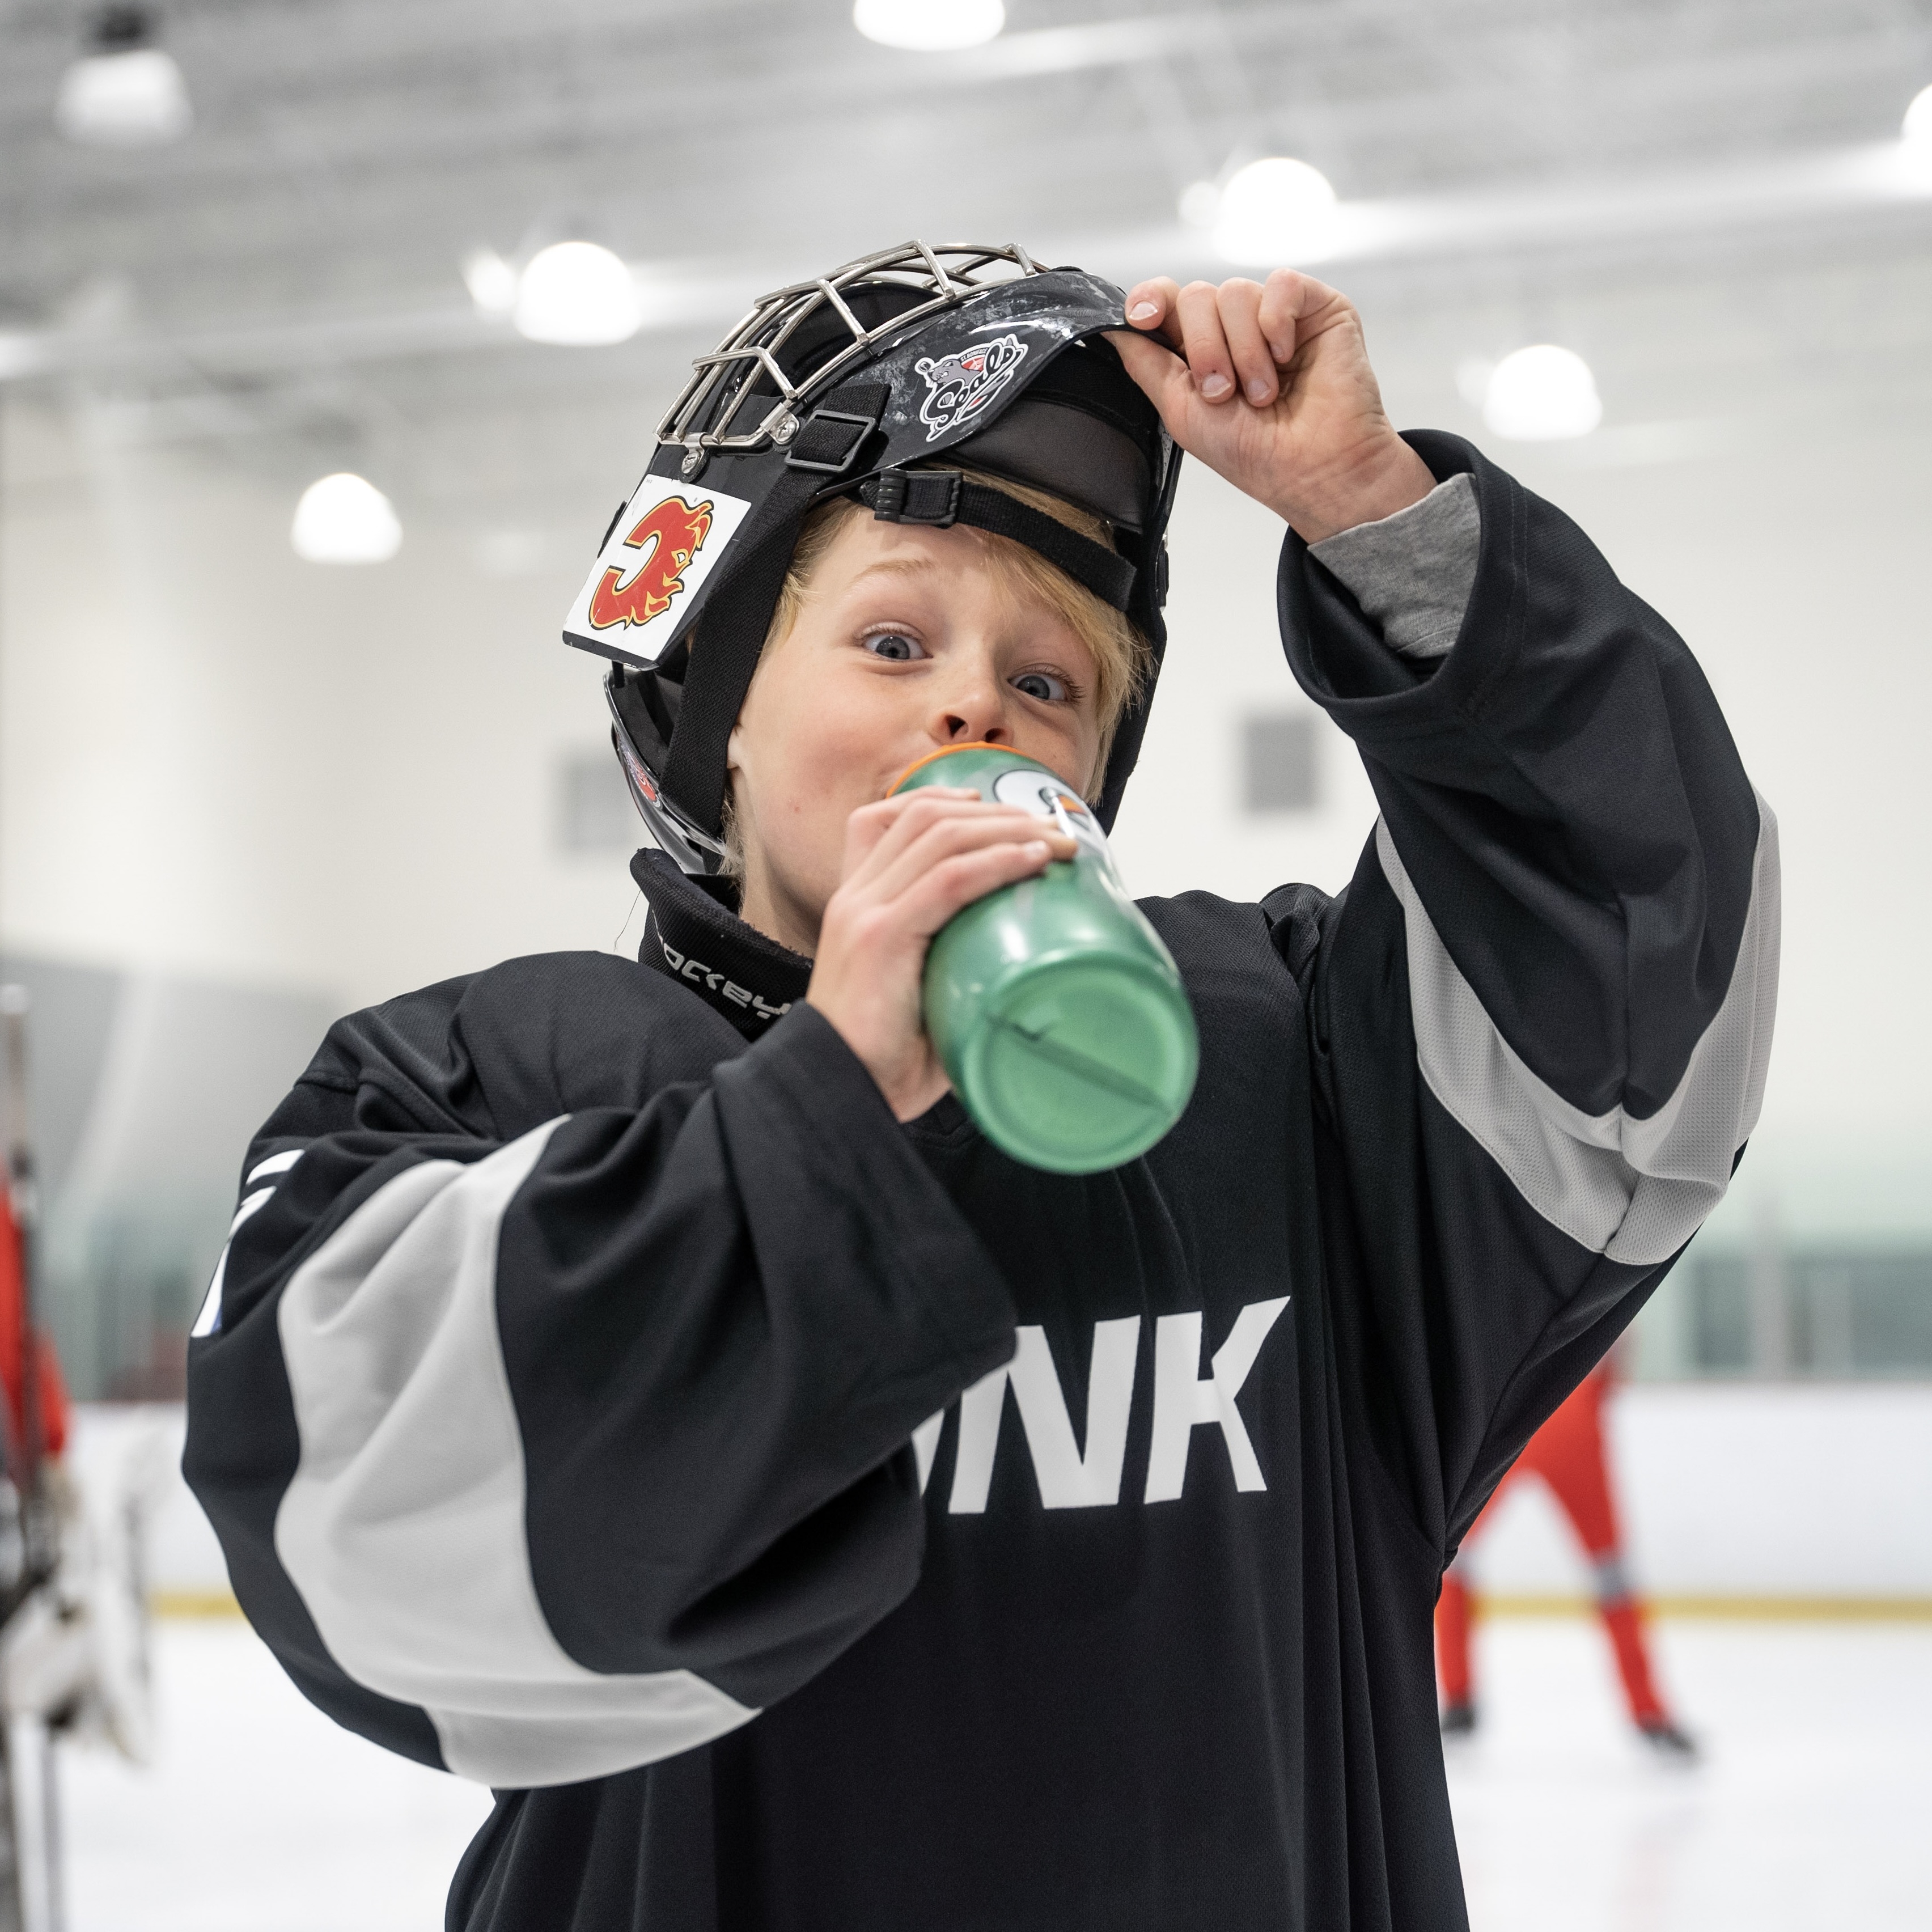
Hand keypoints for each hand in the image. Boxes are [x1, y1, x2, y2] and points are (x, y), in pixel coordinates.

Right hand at [807, 789, 1076, 1121]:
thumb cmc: (883, 1062)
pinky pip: (948, 880)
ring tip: (1057, 842)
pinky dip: (998, 862)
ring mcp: (864, 912)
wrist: (840, 1094)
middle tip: (1052, 828)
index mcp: (855, 905)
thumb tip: (1023, 977)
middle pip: (924, 816)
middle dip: (995, 813)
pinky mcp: (881, 936)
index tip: (994, 810)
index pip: (883, 819)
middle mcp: (854, 897)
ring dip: (1008, 829)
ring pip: (940, 835)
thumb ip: (953, 971)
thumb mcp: (917, 998)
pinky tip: (1035, 861)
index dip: (942, 801)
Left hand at [1109, 270, 1435, 542]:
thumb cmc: (1254, 453)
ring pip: (1235, 292)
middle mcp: (1235, 329)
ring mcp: (1276, 316)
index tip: (1142, 318)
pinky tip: (1287, 359)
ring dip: (1244, 351)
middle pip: (1195, 296)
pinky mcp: (1316, 307)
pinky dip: (1276, 324)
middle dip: (1203, 348)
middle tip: (1224, 393)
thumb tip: (1108, 327)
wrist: (1315, 470)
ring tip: (1263, 393)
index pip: (1167, 302)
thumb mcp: (1180, 410)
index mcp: (1200, 351)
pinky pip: (1280, 285)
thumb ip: (1145, 364)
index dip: (1150, 300)